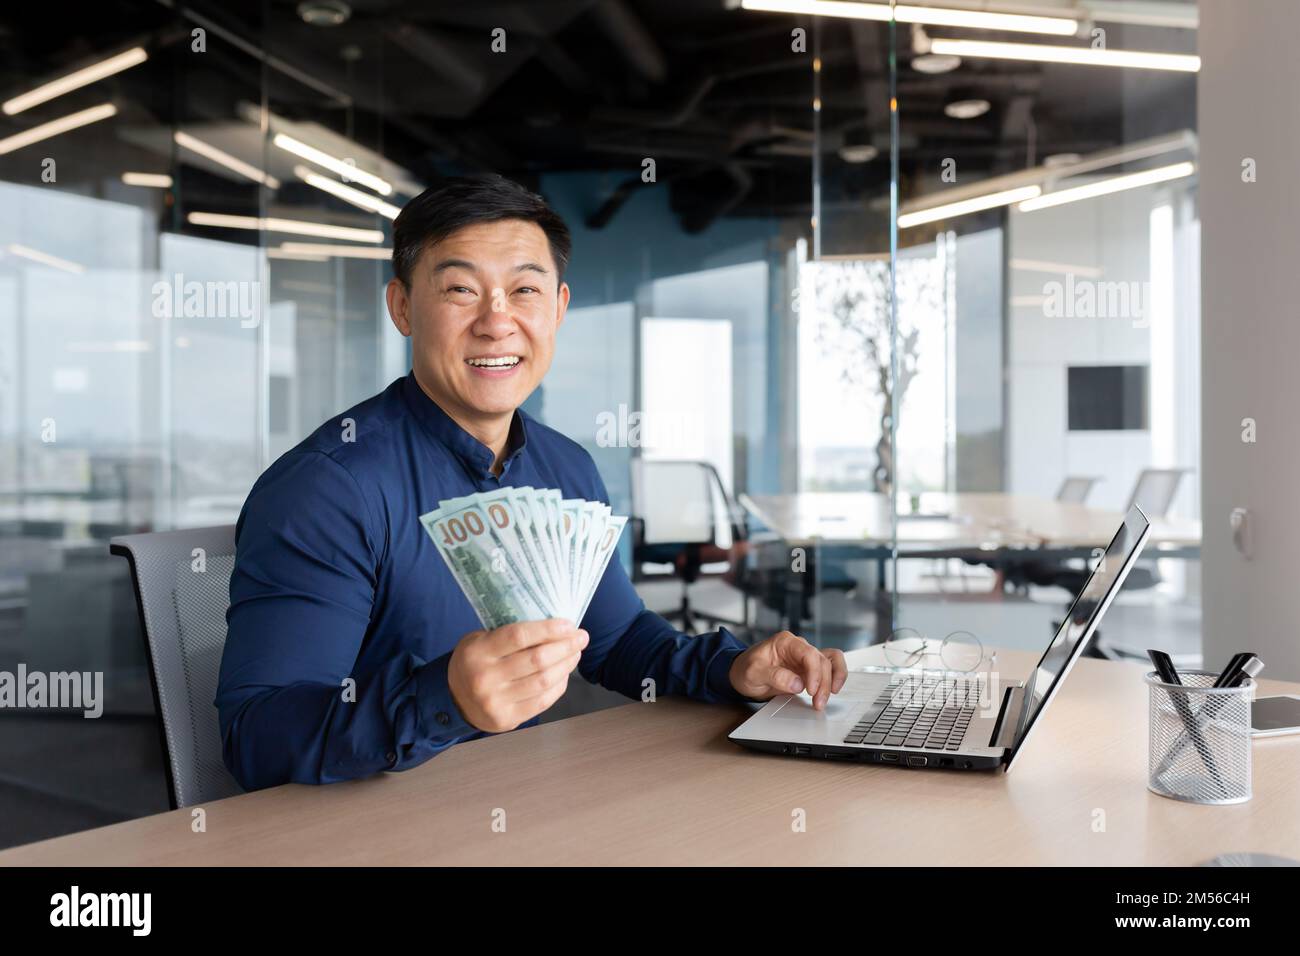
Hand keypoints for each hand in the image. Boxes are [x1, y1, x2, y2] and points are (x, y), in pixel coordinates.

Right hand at [448, 619, 588, 732]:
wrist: (455, 700)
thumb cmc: (475, 662)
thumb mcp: (480, 640)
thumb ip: (509, 634)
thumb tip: (553, 626)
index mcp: (477, 652)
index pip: (519, 636)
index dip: (548, 629)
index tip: (569, 624)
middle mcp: (485, 678)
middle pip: (537, 660)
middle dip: (565, 646)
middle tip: (581, 637)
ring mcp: (496, 701)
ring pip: (543, 681)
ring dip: (566, 665)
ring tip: (575, 653)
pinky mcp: (507, 719)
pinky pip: (542, 701)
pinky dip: (559, 685)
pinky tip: (564, 674)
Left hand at [728, 631, 846, 709]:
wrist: (742, 674)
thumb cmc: (746, 669)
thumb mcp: (754, 672)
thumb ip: (775, 676)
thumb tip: (797, 684)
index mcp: (785, 642)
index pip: (808, 653)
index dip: (814, 672)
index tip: (810, 690)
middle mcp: (798, 647)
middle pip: (821, 661)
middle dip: (823, 683)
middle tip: (817, 702)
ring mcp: (804, 658)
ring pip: (829, 664)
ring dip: (831, 681)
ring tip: (824, 699)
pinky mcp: (808, 669)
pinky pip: (830, 666)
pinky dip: (836, 676)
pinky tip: (835, 689)